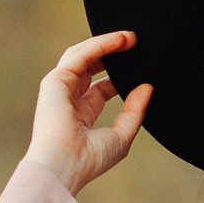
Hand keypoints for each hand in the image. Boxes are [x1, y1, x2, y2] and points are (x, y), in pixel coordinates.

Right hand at [26, 31, 150, 197]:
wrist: (66, 165)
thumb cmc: (90, 159)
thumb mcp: (122, 135)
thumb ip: (134, 111)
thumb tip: (148, 88)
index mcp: (80, 116)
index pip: (100, 88)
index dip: (118, 76)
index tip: (139, 67)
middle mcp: (68, 100)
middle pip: (89, 67)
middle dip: (111, 54)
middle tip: (135, 44)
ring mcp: (59, 89)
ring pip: (82, 55)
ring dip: (106, 44)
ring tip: (130, 37)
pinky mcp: (55, 80)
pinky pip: (80, 55)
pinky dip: (100, 45)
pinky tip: (120, 40)